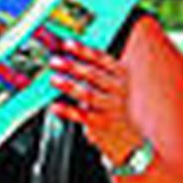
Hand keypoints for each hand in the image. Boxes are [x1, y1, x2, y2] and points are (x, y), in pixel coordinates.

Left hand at [50, 38, 144, 166]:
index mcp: (120, 75)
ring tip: (54, 79)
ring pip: (88, 94)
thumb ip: (94, 71)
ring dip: (69, 85)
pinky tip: (55, 106)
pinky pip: (83, 115)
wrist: (128, 138)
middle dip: (72, 66)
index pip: (102, 59)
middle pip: (94, 74)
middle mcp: (118, 90)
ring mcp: (111, 107)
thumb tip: (66, 57)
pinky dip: (67, 110)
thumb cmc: (113, 105)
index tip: (67, 44)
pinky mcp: (102, 124)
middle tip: (54, 61)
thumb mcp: (112, 85)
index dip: (84, 50)